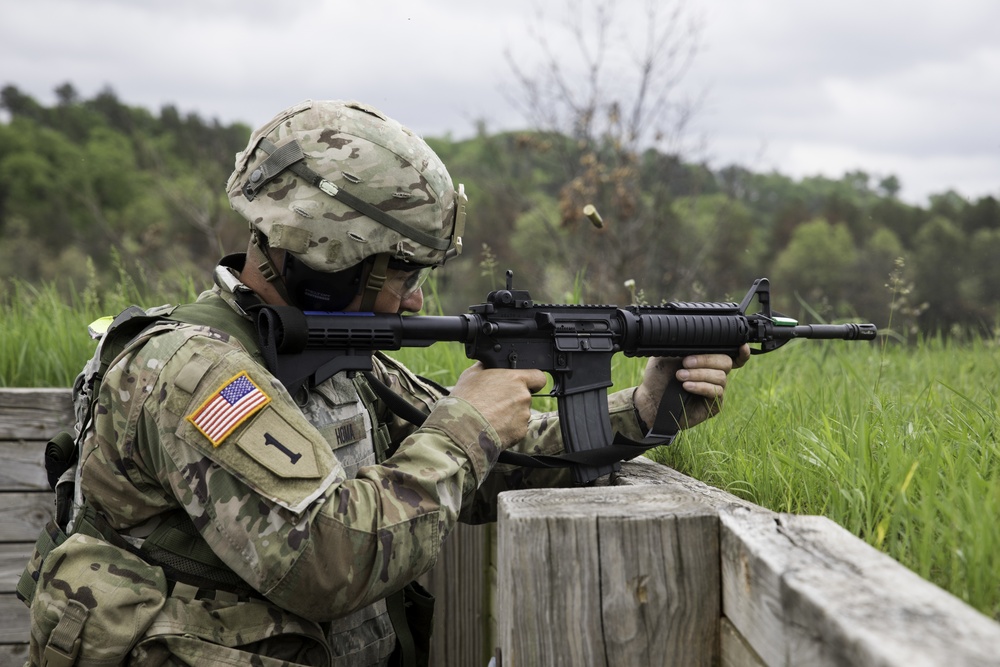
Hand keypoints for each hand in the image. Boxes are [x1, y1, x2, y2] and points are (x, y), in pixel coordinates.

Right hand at [450, 362, 546, 447]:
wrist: (462, 428)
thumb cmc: (465, 399)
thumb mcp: (472, 373)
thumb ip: (488, 366)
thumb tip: (489, 362)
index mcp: (515, 379)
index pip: (538, 377)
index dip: (532, 381)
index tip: (524, 384)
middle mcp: (523, 396)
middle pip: (526, 396)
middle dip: (514, 399)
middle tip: (496, 402)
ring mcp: (524, 415)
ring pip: (521, 412)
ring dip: (511, 414)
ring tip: (492, 415)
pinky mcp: (521, 431)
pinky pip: (517, 427)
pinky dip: (508, 428)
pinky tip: (493, 426)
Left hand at [633, 344, 749, 429]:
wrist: (650, 399)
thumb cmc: (659, 376)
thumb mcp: (668, 354)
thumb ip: (684, 345)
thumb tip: (695, 335)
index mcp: (707, 360)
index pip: (732, 354)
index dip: (741, 352)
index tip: (742, 345)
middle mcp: (714, 373)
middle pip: (725, 362)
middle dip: (706, 360)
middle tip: (685, 363)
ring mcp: (715, 389)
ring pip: (720, 377)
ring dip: (699, 374)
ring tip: (680, 376)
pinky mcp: (714, 405)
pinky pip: (716, 392)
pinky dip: (701, 386)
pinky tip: (687, 386)